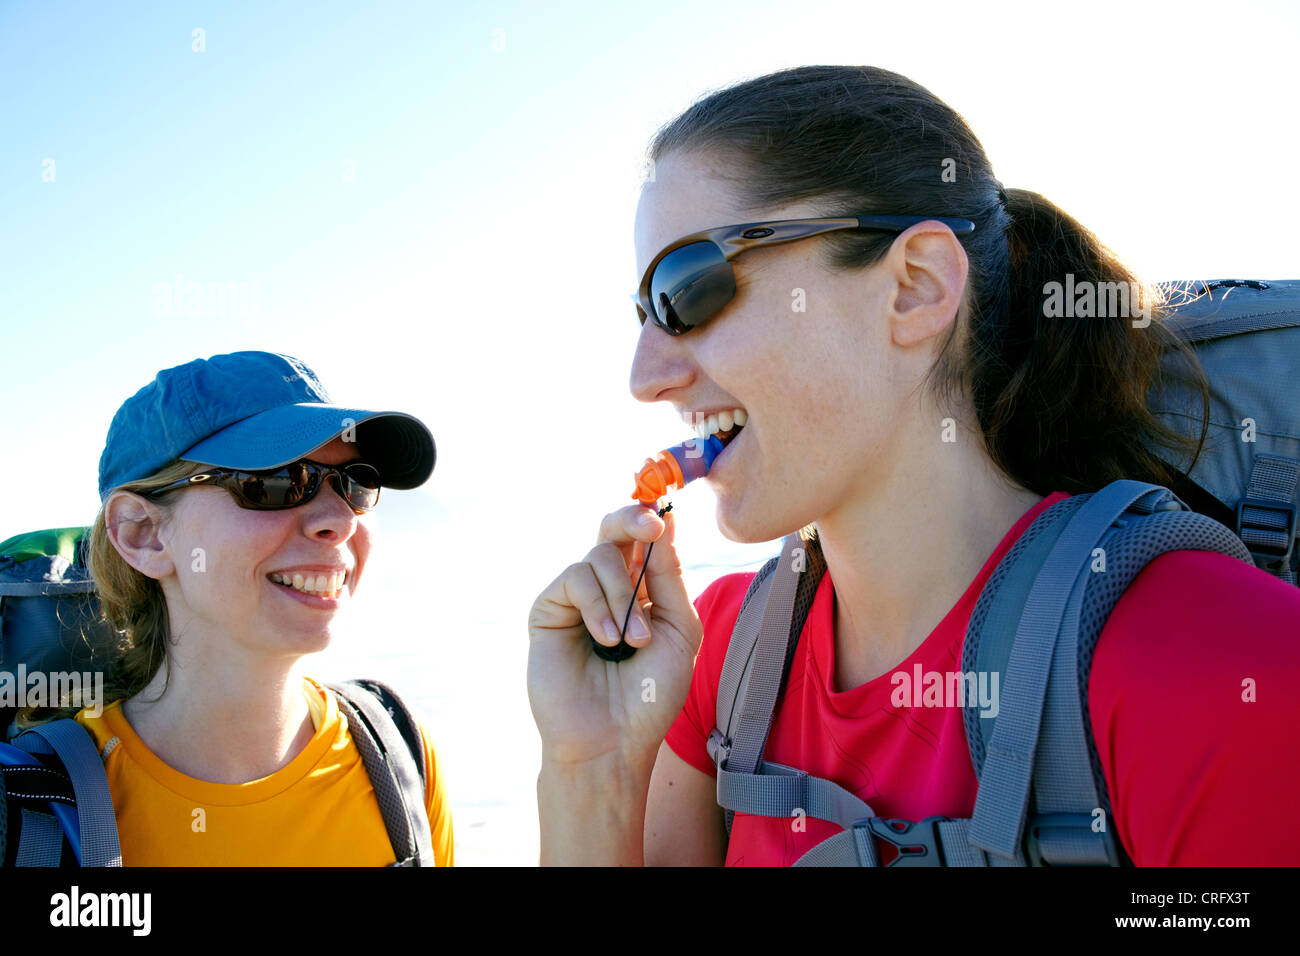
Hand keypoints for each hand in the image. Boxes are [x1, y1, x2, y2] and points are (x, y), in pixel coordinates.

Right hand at [527, 504, 702, 769]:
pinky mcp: (548, 609)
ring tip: (633, 642)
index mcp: (643, 591)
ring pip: (599, 554)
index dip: (653, 519)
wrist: (614, 740)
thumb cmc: (651, 694)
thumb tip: (665, 520)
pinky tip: (607, 641)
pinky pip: (575, 578)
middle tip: (650, 525)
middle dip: (633, 518)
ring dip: (624, 594)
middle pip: (614, 529)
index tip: (666, 512)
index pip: (645, 541)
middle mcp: (608, 588)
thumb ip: (669, 576)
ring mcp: (577, 597)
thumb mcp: (677, 629)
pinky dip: (598, 606)